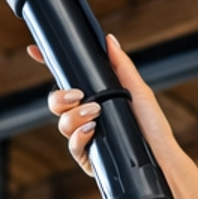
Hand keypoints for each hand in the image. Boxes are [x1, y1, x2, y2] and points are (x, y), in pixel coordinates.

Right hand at [33, 33, 179, 176]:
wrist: (162, 158)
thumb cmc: (153, 127)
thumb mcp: (138, 91)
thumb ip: (121, 65)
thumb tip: (109, 40)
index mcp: (95, 98)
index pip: (66, 80)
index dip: (48, 65)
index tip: (35, 51)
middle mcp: (86, 117)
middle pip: (56, 103)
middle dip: (59, 97)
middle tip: (78, 95)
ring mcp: (85, 137)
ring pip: (62, 124)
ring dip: (74, 116)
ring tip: (95, 113)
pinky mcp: (88, 158)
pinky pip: (72, 147)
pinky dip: (79, 136)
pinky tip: (92, 130)